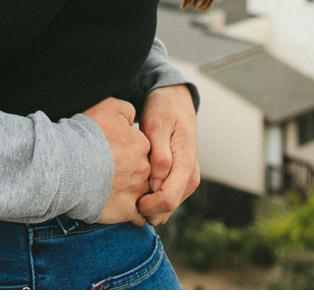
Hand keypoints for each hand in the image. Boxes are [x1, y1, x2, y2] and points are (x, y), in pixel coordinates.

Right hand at [82, 97, 150, 225]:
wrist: (67, 164)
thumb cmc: (85, 134)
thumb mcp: (108, 107)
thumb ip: (127, 110)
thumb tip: (133, 119)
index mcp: (142, 144)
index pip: (144, 149)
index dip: (130, 150)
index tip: (115, 153)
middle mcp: (144, 168)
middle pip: (146, 171)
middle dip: (135, 172)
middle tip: (115, 173)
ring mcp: (137, 191)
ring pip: (145, 194)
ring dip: (135, 194)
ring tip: (116, 192)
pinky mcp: (126, 211)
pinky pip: (139, 217)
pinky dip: (133, 215)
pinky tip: (120, 209)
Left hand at [136, 84, 199, 224]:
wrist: (176, 101)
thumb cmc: (164, 109)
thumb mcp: (157, 123)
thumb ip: (158, 154)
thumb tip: (157, 183)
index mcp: (186, 165)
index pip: (168, 200)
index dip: (146, 204)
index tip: (127, 194)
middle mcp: (190, 178)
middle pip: (166, 210)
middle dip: (144, 208)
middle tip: (123, 192)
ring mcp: (186, 181)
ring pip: (164, 210)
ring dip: (146, 205)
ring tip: (127, 186)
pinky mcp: (180, 182)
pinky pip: (163, 202)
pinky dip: (149, 200)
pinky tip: (134, 185)